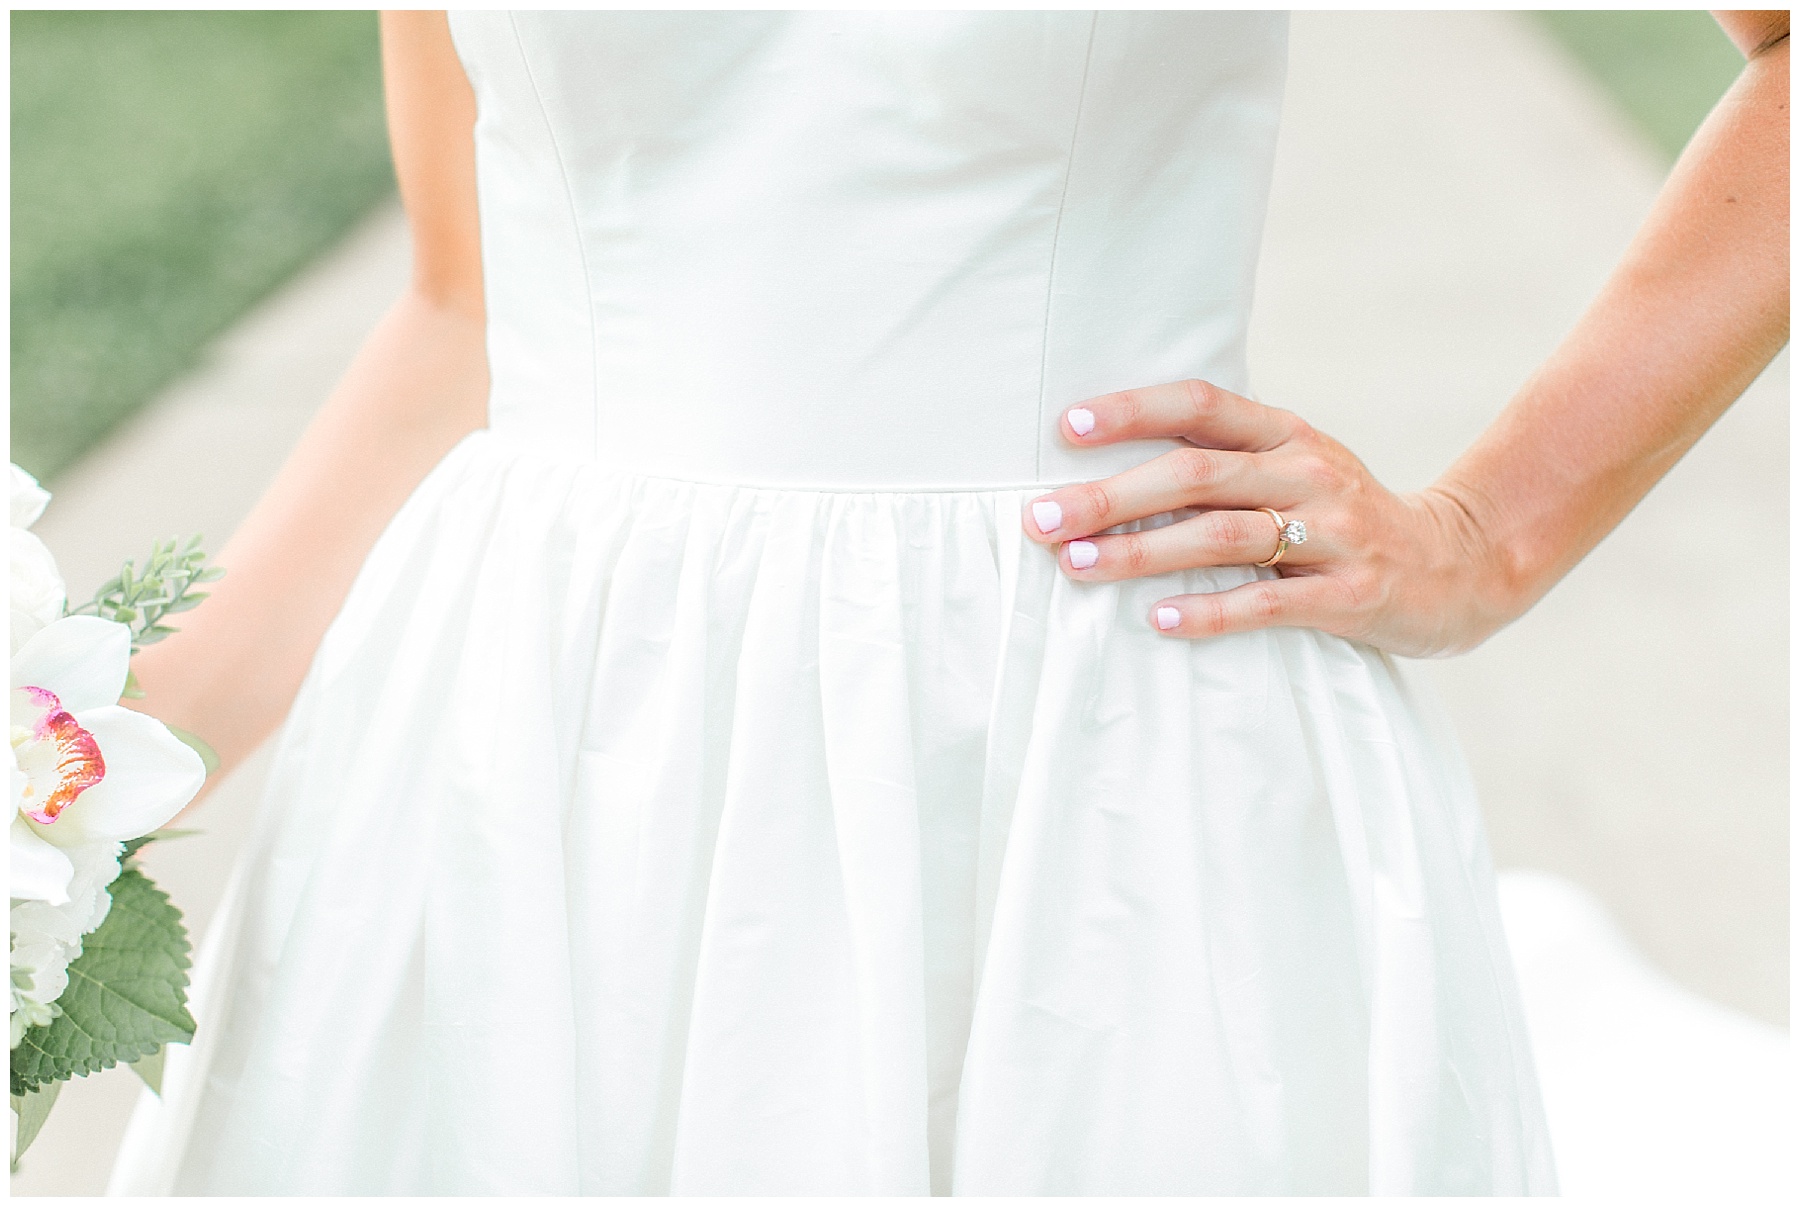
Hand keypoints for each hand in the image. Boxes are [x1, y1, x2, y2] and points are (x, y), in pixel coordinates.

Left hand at [1020, 379, 1521, 657]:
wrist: (1458, 567)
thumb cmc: (1342, 520)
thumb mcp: (1294, 471)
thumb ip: (1222, 464)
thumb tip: (1103, 470)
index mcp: (1286, 434)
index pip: (1201, 404)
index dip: (1133, 411)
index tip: (1065, 427)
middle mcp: (1308, 472)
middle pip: (1196, 473)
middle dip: (1111, 496)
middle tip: (1043, 519)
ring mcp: (1333, 533)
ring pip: (1222, 535)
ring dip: (1141, 553)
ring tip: (1076, 567)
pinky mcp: (1350, 594)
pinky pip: (1269, 601)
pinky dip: (1210, 610)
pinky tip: (1159, 621)